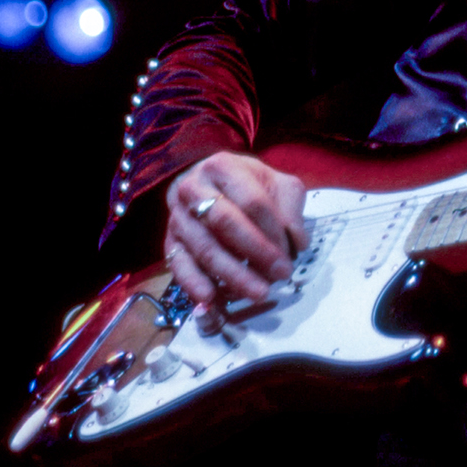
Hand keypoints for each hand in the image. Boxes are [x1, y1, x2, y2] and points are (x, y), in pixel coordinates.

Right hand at [164, 152, 310, 317]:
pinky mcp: (169, 242)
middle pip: (224, 222)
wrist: (210, 185)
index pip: (251, 201)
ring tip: (259, 293)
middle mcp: (194, 188)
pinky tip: (212, 299)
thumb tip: (297, 243)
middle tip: (280, 275)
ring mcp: (177, 216)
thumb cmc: (249, 186)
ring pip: (204, 247)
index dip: (273, 230)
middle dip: (255, 252)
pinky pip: (178, 265)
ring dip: (233, 274)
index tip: (292, 254)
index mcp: (223, 167)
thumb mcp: (278, 185)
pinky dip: (194, 283)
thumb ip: (291, 210)